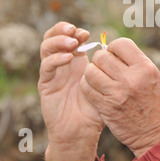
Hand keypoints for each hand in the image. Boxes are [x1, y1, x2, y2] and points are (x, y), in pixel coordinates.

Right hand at [38, 22, 103, 160]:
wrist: (82, 131)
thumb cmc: (96, 108)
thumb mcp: (105, 84)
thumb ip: (107, 68)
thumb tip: (113, 51)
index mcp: (76, 61)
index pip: (69, 37)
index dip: (75, 32)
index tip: (85, 33)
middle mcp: (62, 64)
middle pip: (53, 37)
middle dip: (62, 30)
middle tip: (74, 30)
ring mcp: (52, 73)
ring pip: (46, 48)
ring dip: (57, 41)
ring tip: (72, 42)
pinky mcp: (46, 85)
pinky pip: (46, 67)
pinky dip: (55, 59)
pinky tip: (68, 58)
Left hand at [80, 38, 159, 157]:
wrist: (158, 135)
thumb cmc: (157, 104)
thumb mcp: (154, 78)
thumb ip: (135, 63)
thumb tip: (113, 50)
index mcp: (145, 68)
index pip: (120, 44)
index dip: (114, 47)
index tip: (115, 55)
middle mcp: (131, 79)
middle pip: (102, 56)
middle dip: (101, 60)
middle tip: (105, 68)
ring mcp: (117, 94)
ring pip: (90, 71)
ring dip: (92, 73)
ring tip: (98, 78)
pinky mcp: (106, 108)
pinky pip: (87, 89)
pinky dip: (88, 86)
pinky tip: (95, 89)